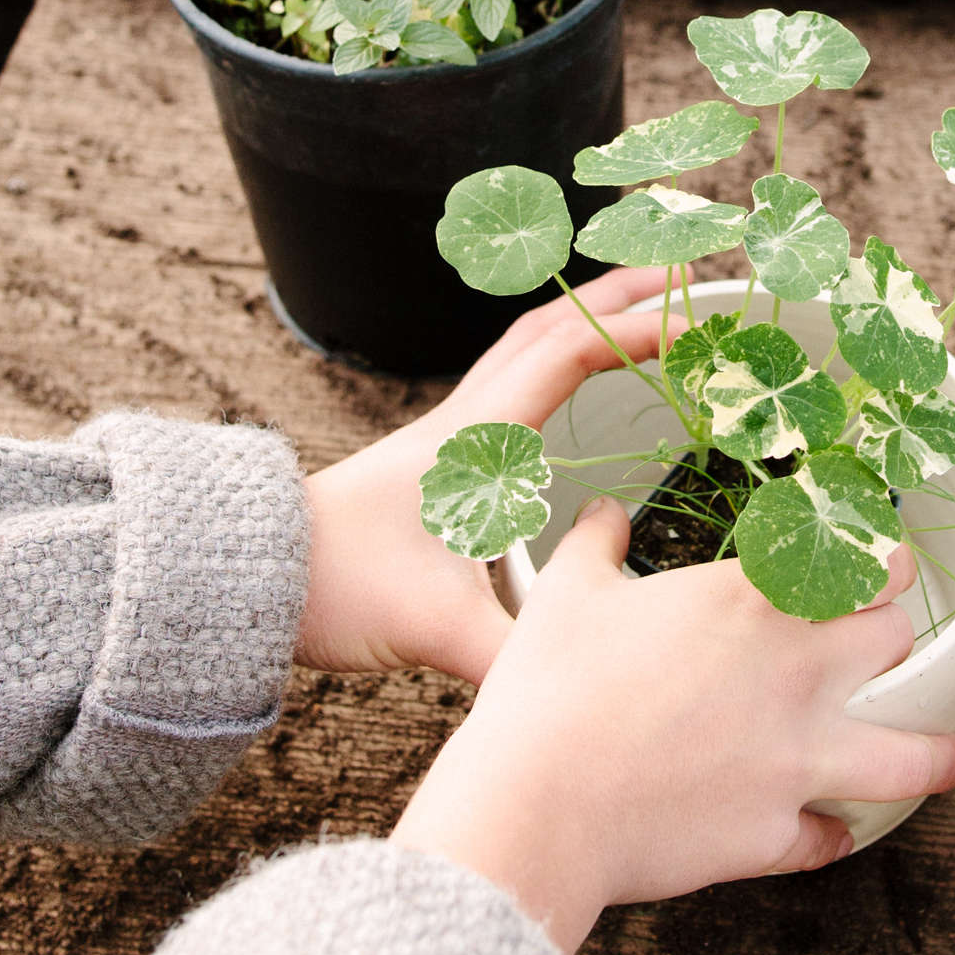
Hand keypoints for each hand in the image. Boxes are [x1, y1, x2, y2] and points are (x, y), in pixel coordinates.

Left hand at [298, 267, 681, 681]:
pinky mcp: (439, 457)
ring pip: (527, 344)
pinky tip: (574, 379)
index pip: (568, 355)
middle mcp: (466, 420)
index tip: (698, 328)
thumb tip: (582, 685)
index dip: (637, 332)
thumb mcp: (435, 630)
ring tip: (641, 299)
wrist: (257, 577)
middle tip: (682, 270)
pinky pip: (513, 380)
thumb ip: (514, 659)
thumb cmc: (340, 587)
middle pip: (550, 325)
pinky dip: (557, 354)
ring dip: (587, 314)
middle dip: (620, 292)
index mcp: (475, 438)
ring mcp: (450, 433)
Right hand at [390, 499, 954, 954]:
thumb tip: (602, 514)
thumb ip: (595, 543)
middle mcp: (796, 675)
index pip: (859, 562)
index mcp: (752, 602)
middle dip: (894, 634)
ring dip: (934, 754)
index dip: (884, 556)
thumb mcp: (566, 592)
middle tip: (890, 636)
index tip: (886, 557)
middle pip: (892, 640)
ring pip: (907, 756)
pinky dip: (828, 835)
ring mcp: (797, 760)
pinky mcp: (776, 832)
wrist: (541, 804)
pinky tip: (830, 833)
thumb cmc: (551, 690)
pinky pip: (826, 839)